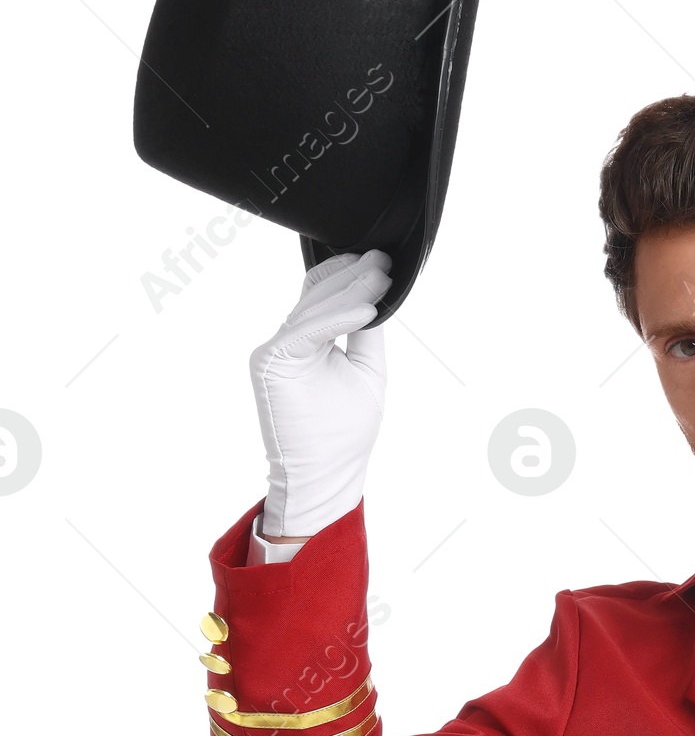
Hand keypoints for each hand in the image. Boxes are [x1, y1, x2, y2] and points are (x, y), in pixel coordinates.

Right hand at [250, 250, 389, 539]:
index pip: (323, 295)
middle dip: (353, 276)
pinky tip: (366, 311)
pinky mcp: (270, 362)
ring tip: (379, 279)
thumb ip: (365, 334)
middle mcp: (288, 342)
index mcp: (308, 343)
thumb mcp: (366, 371)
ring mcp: (276, 350)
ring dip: (350, 291)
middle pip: (318, 295)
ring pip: (313, 309)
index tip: (381, 261)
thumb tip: (376, 295)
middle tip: (383, 260)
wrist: (326, 474)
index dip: (348, 274)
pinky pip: (307, 331)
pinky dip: (337, 319)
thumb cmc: (345, 432)